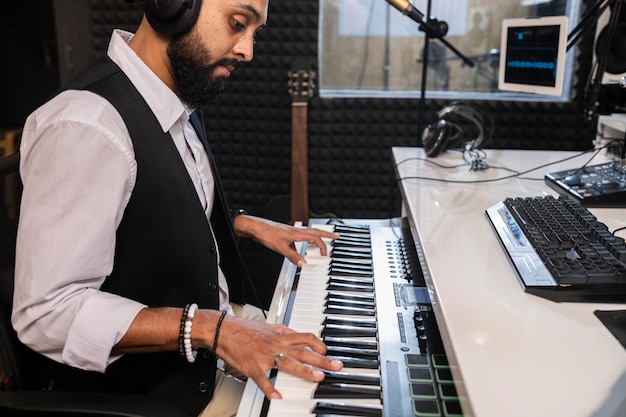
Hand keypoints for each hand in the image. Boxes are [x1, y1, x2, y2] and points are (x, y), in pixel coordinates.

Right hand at [198, 311, 343, 398]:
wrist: (222, 330)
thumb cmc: (242, 329)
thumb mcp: (266, 325)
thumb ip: (282, 330)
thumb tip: (294, 332)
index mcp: (279, 335)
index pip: (305, 337)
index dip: (320, 344)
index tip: (328, 352)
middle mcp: (275, 344)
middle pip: (304, 351)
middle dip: (322, 359)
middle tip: (336, 366)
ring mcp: (264, 356)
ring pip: (288, 362)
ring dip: (305, 370)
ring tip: (318, 377)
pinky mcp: (252, 366)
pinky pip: (262, 379)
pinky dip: (270, 388)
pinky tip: (278, 396)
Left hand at [233, 215, 338, 266]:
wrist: (255, 227)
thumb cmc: (266, 234)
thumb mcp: (280, 248)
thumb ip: (293, 256)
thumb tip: (304, 263)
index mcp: (297, 233)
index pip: (315, 239)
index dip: (322, 247)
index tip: (325, 255)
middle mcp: (296, 231)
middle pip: (316, 231)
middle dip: (328, 234)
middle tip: (337, 236)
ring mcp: (292, 231)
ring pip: (310, 232)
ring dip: (318, 236)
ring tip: (324, 241)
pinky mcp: (287, 233)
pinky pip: (301, 235)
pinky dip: (306, 240)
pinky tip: (302, 246)